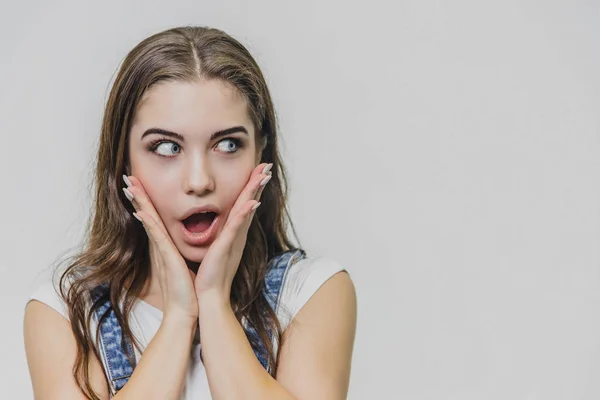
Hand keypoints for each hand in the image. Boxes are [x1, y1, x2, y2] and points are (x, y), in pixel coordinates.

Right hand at [122, 175, 198, 324]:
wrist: (186, 311)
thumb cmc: (187, 290)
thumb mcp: (184, 265)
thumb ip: (179, 253)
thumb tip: (183, 245)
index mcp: (166, 246)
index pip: (154, 218)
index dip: (146, 201)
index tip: (139, 184)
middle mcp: (160, 246)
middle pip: (147, 214)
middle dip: (138, 196)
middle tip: (128, 177)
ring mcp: (161, 251)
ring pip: (148, 220)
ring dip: (140, 203)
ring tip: (129, 185)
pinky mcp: (166, 258)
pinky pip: (156, 237)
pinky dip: (149, 223)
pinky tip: (141, 211)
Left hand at [194, 162, 271, 297]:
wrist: (209, 295)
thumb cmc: (210, 274)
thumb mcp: (215, 248)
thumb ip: (219, 235)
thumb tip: (216, 224)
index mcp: (233, 232)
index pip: (244, 204)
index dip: (252, 187)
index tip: (257, 170)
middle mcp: (237, 233)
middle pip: (250, 202)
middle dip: (258, 182)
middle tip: (266, 165)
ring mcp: (234, 239)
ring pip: (246, 210)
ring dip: (255, 192)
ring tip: (263, 175)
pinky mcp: (227, 246)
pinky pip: (236, 227)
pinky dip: (245, 214)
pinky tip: (251, 202)